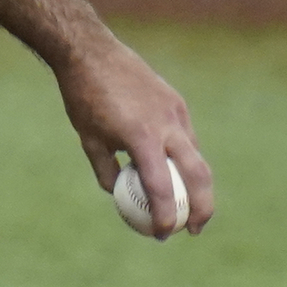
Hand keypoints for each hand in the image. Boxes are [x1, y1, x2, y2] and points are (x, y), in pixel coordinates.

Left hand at [51, 35, 211, 237]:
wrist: (92, 52)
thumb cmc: (84, 99)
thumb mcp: (89, 141)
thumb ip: (107, 172)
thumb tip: (120, 194)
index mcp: (142, 138)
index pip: (161, 187)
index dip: (166, 215)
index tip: (164, 234)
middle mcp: (166, 125)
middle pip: (198, 174)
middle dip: (202, 208)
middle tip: (194, 231)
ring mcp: (176, 112)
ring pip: (196, 155)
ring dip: (195, 184)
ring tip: (188, 206)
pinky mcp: (177, 102)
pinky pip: (187, 137)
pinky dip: (184, 158)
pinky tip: (174, 170)